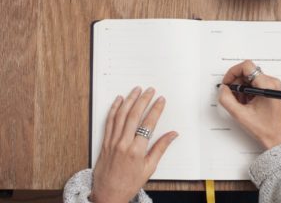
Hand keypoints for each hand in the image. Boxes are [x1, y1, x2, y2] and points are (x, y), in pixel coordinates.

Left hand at [90, 87, 177, 202]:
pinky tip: (119, 100)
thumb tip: (172, 135)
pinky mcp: (105, 142)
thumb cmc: (129, 183)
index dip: (156, 110)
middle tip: (150, 90)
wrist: (108, 194)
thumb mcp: (149, 168)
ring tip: (136, 90)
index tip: (160, 100)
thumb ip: (160, 148)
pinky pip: (109, 121)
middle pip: (134, 115)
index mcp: (137, 150)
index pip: (148, 124)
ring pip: (121, 115)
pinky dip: (114, 109)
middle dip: (143, 100)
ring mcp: (112, 141)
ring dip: (129, 100)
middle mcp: (123, 143)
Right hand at [218, 60, 280, 148]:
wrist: (276, 138)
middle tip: (232, 96)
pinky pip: (254, 84)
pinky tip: (246, 104)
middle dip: (236, 84)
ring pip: (250, 79)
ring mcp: (272, 86)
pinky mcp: (271, 90)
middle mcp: (272, 82)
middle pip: (247, 72)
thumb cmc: (265, 129)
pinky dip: (247, 92)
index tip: (227, 83)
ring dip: (241, 89)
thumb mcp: (240, 115)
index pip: (247, 66)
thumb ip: (227, 99)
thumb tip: (223, 88)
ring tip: (241, 103)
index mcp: (267, 85)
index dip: (233, 72)